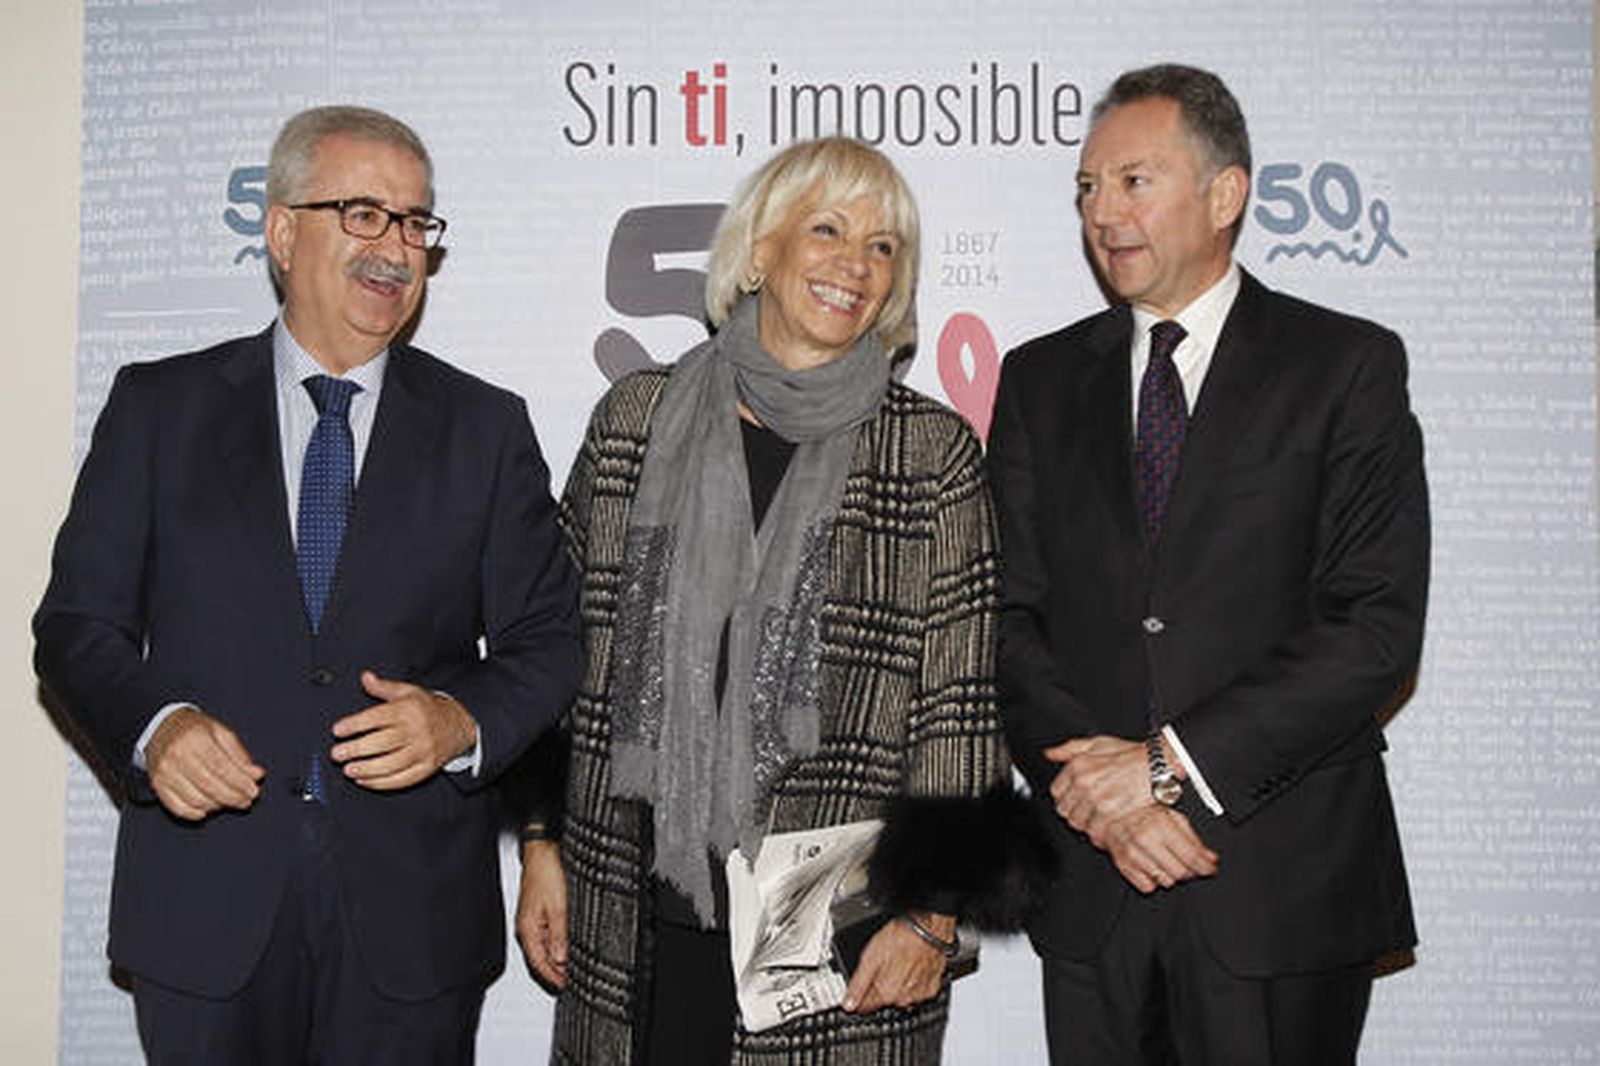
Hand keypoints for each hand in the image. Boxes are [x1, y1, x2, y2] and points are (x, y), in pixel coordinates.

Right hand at [145, 706, 264, 820]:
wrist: (161, 728)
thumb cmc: (194, 730)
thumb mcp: (220, 732)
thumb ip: (239, 754)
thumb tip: (257, 775)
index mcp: (196, 739)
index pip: (222, 767)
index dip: (240, 782)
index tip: (254, 791)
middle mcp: (178, 756)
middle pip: (210, 785)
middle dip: (232, 797)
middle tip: (246, 801)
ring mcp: (165, 772)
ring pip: (195, 799)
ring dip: (217, 806)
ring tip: (230, 802)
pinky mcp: (158, 785)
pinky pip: (177, 807)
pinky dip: (194, 813)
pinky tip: (207, 810)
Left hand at [329, 671, 477, 789]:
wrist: (460, 725)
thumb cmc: (429, 709)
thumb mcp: (408, 692)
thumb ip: (384, 687)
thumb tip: (365, 678)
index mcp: (409, 710)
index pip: (377, 718)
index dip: (354, 724)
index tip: (338, 730)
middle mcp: (417, 731)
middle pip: (381, 743)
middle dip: (355, 750)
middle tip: (337, 754)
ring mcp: (423, 751)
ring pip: (391, 764)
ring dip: (366, 769)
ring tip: (348, 769)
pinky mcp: (426, 768)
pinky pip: (402, 779)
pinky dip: (381, 783)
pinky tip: (365, 780)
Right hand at [516, 839, 568, 990]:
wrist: (542, 851)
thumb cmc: (546, 872)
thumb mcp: (558, 906)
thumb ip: (559, 934)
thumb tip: (560, 959)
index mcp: (527, 929)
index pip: (539, 962)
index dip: (552, 977)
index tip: (565, 986)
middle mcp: (526, 927)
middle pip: (539, 959)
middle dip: (554, 973)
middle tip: (570, 982)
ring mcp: (531, 921)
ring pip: (542, 949)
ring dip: (555, 961)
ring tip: (569, 970)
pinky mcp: (537, 913)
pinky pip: (545, 937)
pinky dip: (554, 947)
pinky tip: (564, 948)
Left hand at [842, 913, 953, 1013]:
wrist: (931, 929)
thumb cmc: (902, 937)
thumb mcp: (870, 957)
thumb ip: (858, 984)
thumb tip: (848, 1004)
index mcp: (886, 993)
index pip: (865, 1007)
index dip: (858, 996)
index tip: (859, 985)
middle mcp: (903, 999)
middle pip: (882, 1000)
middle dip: (878, 985)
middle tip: (881, 964)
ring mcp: (919, 995)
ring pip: (899, 994)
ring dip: (895, 982)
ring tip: (897, 961)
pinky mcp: (931, 988)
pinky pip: (916, 989)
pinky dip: (912, 981)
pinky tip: (910, 966)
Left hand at [1044, 734, 1161, 845]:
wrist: (1158, 765)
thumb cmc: (1131, 754)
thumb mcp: (1098, 743)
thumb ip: (1070, 748)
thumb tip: (1050, 754)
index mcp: (1078, 766)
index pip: (1057, 792)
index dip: (1066, 798)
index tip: (1076, 799)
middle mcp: (1083, 782)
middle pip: (1065, 810)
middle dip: (1076, 811)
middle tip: (1089, 810)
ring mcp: (1096, 798)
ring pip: (1077, 822)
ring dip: (1087, 823)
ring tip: (1099, 818)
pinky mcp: (1110, 813)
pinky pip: (1093, 831)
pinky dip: (1099, 832)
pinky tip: (1107, 825)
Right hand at [1102, 805, 1218, 892]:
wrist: (1110, 810)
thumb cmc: (1141, 810)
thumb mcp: (1171, 815)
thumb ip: (1193, 837)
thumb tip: (1209, 857)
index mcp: (1160, 824)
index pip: (1191, 856)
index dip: (1205, 866)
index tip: (1210, 868)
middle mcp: (1145, 840)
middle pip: (1181, 872)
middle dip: (1190, 870)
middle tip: (1190, 864)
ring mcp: (1133, 854)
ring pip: (1165, 881)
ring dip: (1172, 875)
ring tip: (1170, 862)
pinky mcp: (1122, 865)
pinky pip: (1147, 886)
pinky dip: (1153, 880)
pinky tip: (1154, 867)